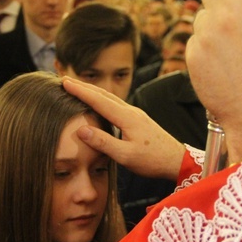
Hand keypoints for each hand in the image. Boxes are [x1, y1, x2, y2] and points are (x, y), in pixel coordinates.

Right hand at [62, 77, 184, 180]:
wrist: (177, 161)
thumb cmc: (153, 161)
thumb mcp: (126, 156)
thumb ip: (104, 143)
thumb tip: (81, 130)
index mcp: (127, 118)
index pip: (99, 100)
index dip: (80, 91)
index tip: (64, 82)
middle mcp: (132, 112)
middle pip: (104, 94)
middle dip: (84, 86)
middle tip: (65, 80)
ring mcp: (136, 115)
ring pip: (110, 98)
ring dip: (93, 91)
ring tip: (77, 87)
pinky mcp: (138, 120)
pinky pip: (116, 105)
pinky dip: (102, 100)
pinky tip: (99, 103)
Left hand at [187, 0, 241, 160]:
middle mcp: (227, 16)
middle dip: (219, 0)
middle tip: (233, 20)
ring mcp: (206, 36)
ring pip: (201, 17)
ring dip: (212, 28)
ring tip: (232, 54)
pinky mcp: (192, 55)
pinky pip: (194, 41)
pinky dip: (204, 50)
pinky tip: (222, 68)